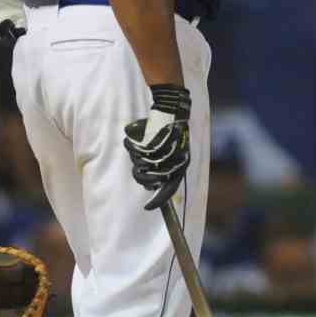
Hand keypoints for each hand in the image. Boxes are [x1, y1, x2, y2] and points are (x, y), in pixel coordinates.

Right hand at [123, 84, 191, 210]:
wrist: (170, 108)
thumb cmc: (164, 131)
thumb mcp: (163, 152)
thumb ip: (156, 167)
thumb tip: (147, 183)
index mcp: (181, 165)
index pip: (170, 189)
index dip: (159, 201)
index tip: (147, 208)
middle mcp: (179, 160)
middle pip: (154, 179)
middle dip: (142, 175)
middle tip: (138, 166)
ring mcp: (170, 150)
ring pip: (145, 164)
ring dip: (137, 156)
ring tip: (138, 147)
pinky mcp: (160, 139)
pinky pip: (141, 151)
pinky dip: (134, 146)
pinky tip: (135, 139)